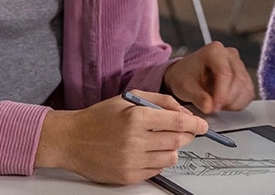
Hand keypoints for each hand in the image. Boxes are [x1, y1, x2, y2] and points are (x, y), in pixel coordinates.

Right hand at [35, 90, 208, 184]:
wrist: (71, 140)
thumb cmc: (99, 118)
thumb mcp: (128, 98)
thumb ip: (159, 101)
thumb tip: (183, 111)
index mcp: (135, 117)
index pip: (178, 121)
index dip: (195, 124)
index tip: (203, 125)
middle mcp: (135, 140)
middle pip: (178, 141)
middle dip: (185, 135)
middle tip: (181, 130)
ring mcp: (131, 161)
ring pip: (171, 158)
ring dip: (171, 149)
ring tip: (158, 141)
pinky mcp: (128, 176)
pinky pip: (157, 170)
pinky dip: (157, 161)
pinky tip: (145, 151)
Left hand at [162, 41, 255, 113]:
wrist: (185, 75)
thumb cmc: (184, 76)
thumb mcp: (184, 87)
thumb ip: (197, 97)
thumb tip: (209, 107)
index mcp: (214, 51)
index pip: (225, 73)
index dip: (222, 93)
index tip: (215, 107)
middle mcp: (230, 55)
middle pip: (239, 80)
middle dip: (228, 100)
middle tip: (214, 109)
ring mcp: (239, 65)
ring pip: (246, 87)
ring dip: (234, 103)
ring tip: (218, 106)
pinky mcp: (244, 76)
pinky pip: (249, 93)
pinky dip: (239, 103)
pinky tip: (225, 105)